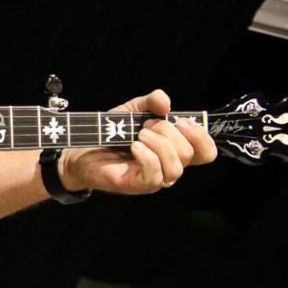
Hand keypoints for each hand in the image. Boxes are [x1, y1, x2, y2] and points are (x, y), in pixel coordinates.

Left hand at [59, 90, 216, 194]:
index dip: (201, 136)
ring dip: (159, 144)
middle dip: (169, 133)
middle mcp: (168, 166)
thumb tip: (166, 104)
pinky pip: (155, 176)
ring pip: (176, 167)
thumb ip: (152, 102)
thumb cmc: (110, 132)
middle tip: (146, 125)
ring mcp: (154, 178)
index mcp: (174, 149)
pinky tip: (134, 146)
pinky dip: (147, 156)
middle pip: (190, 154)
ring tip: (138, 134)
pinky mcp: (138, 185)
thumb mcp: (133, 110)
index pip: (206, 151)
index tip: (181, 121)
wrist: (81, 148)